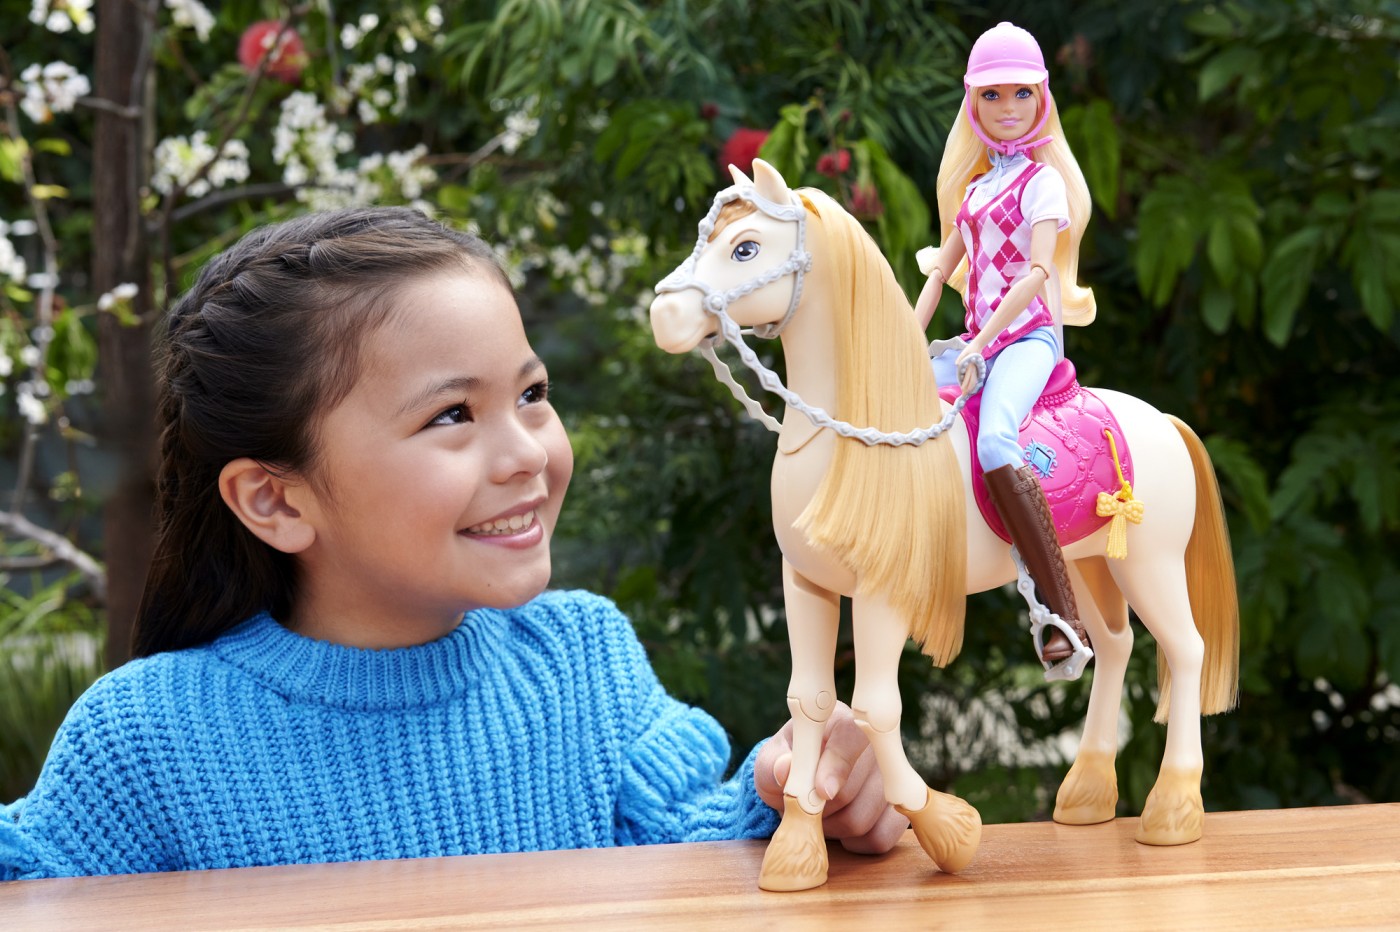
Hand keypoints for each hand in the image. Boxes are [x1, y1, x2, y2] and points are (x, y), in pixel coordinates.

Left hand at [754, 702, 908, 853]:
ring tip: (820, 815)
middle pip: (851, 790)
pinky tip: (843, 831)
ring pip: (863, 819)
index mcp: (840, 722)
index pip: (850, 737)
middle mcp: (874, 747)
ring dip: (833, 828)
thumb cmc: (788, 767)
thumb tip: (785, 769)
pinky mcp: (899, 811)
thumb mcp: (770, 761)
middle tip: (804, 807)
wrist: (804, 785)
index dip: (837, 766)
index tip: (820, 792)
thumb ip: (773, 763)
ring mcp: (891, 780)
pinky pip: (880, 838)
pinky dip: (855, 844)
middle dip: (819, 808)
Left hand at [954, 341, 985, 394]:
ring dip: (971, 387)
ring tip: (967, 393)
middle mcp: (973, 369)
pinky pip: (976, 378)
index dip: (965, 383)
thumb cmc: (969, 350)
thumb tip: (956, 364)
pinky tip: (972, 388)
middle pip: (972, 380)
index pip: (967, 376)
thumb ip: (960, 358)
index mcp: (970, 366)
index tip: (962, 389)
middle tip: (964, 394)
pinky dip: (974, 384)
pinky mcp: (977, 370)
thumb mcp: (964, 352)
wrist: (977, 346)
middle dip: (968, 388)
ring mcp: (976, 369)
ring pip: (974, 380)